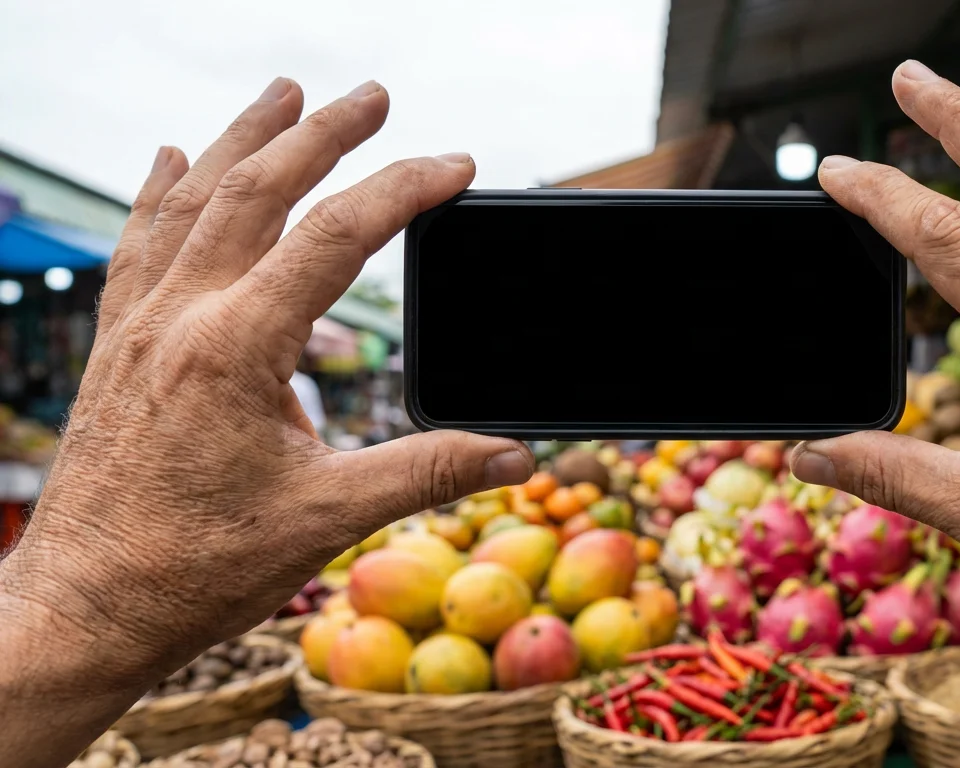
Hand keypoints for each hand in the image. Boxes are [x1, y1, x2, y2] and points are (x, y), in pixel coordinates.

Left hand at [0, 79, 532, 711]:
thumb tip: (515, 455)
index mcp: (233, 350)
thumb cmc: (193, 569)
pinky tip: (171, 158)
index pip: (332, 238)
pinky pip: (138, 243)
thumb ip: (427, 473)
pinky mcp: (117, 346)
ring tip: (284, 93)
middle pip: (255, 191)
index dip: (402, 191)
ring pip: (190, 201)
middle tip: (372, 94)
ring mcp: (137, 327)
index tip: (453, 165)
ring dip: (242, 141)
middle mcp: (177, 318)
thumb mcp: (326, 519)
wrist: (84, 608)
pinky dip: (160, 192)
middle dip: (321, 134)